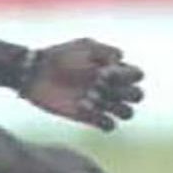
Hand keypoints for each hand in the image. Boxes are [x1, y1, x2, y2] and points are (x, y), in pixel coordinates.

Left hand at [21, 39, 144, 131]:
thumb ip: (105, 50)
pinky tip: (83, 108)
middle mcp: (111, 87)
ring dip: (116, 107)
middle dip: (126, 92)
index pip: (137, 75)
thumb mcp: (84, 46)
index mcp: (113, 69)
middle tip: (101, 85)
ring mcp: (101, 103)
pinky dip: (102, 120)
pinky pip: (109, 126)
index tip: (104, 70)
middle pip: (137, 96)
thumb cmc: (59, 55)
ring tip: (93, 98)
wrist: (35, 72)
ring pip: (127, 113)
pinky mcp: (88, 117)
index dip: (126, 75)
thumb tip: (121, 60)